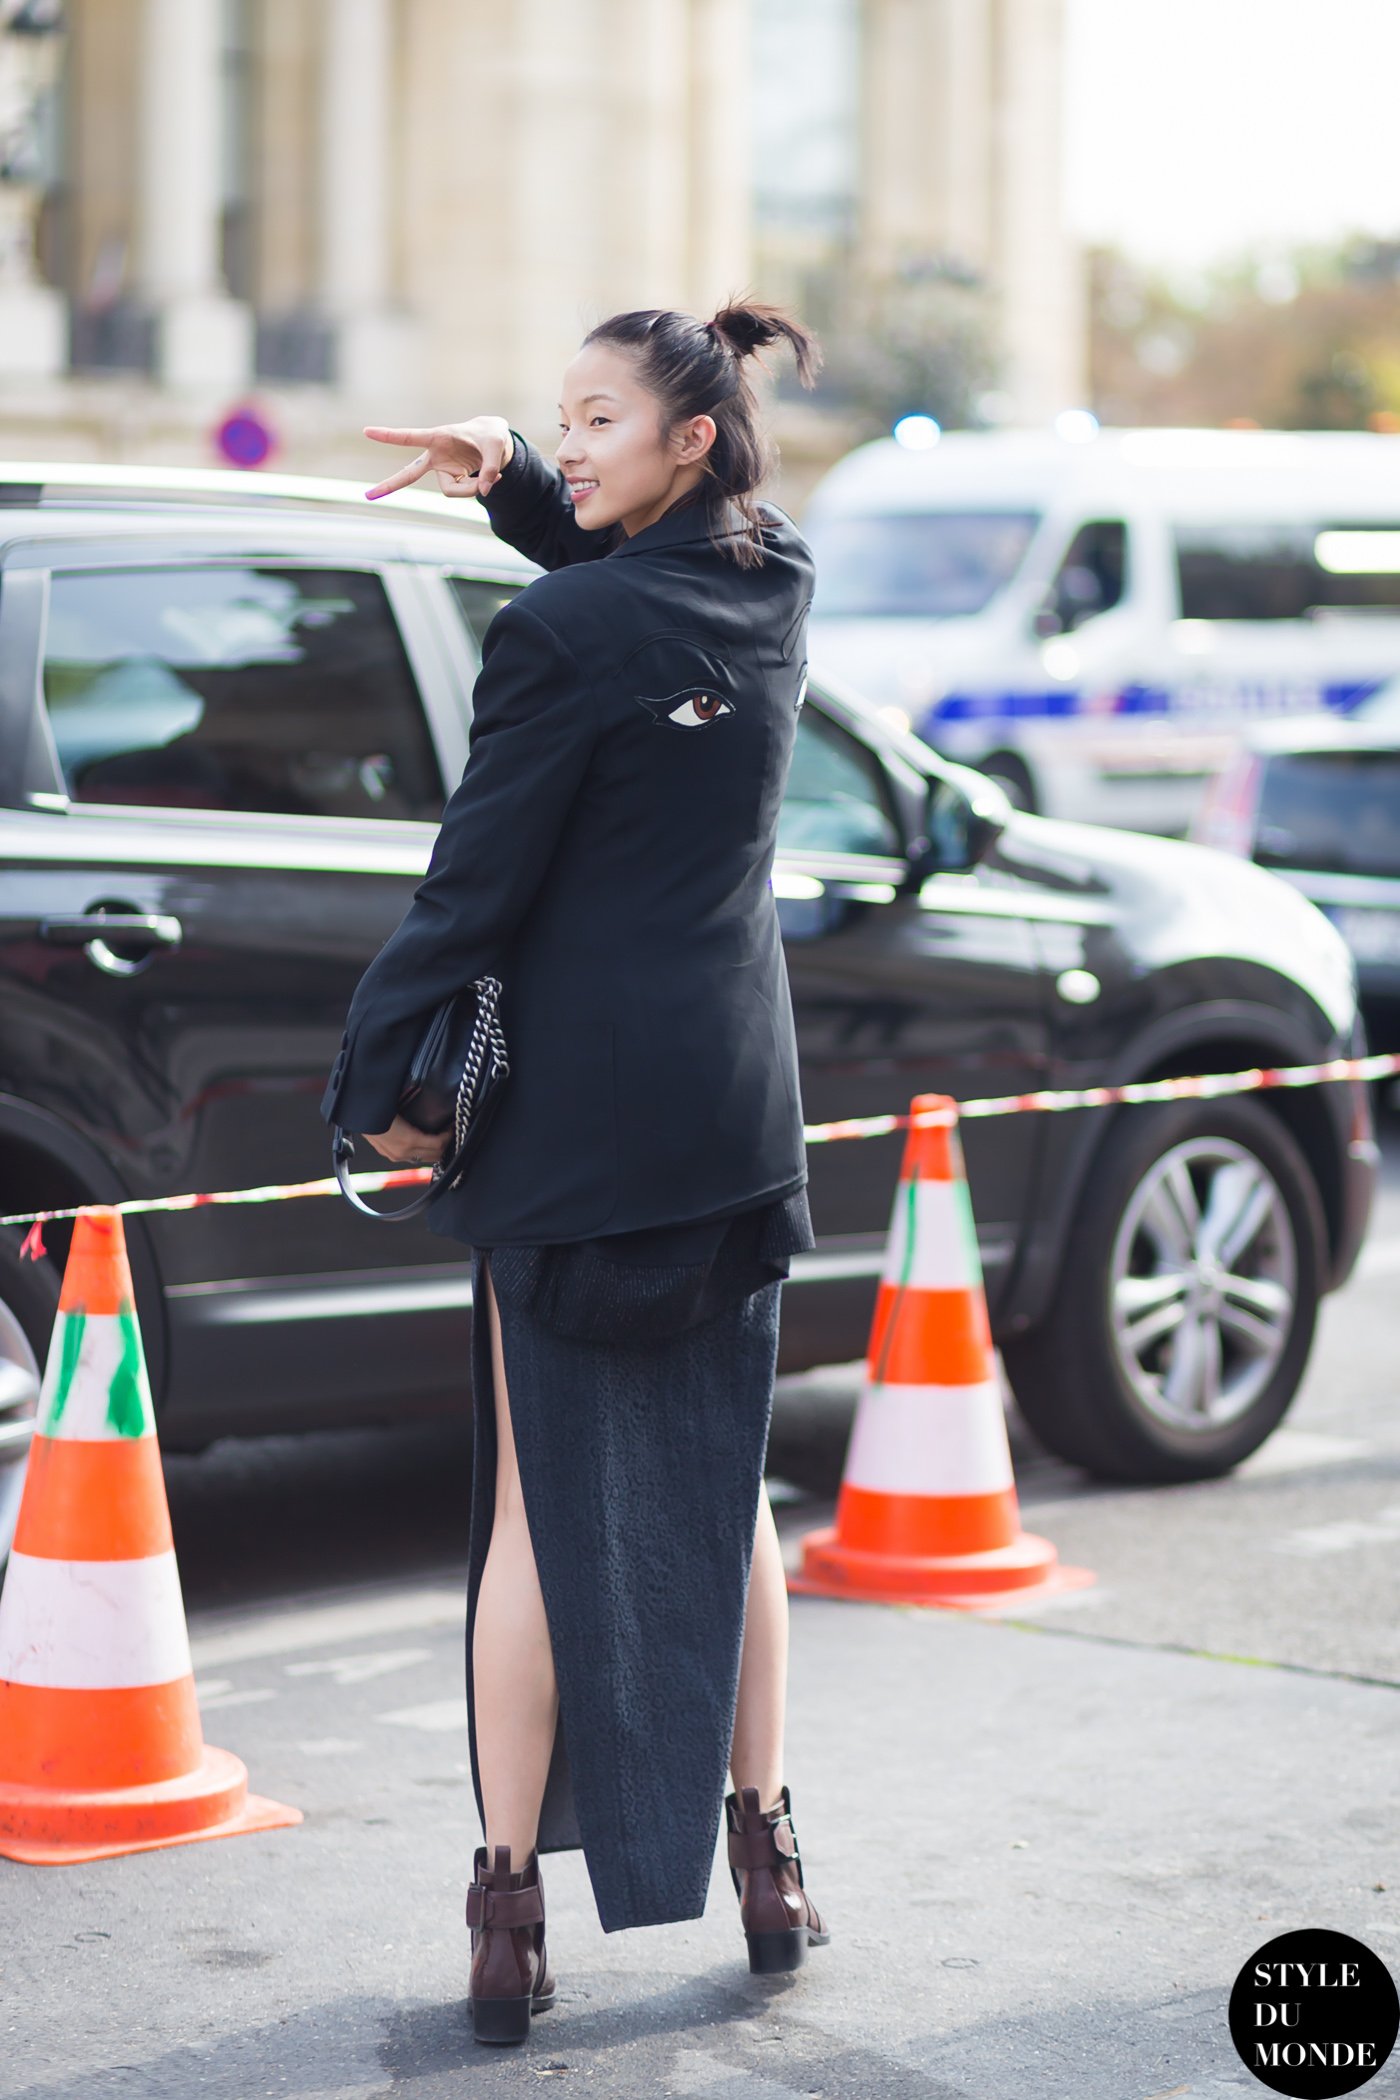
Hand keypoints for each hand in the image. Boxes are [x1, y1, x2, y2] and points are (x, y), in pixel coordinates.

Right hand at [361, 1115, 450, 1166]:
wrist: (358, 1115)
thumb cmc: (379, 1107)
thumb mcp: (402, 1107)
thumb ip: (419, 1111)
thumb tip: (434, 1107)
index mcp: (409, 1140)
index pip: (438, 1144)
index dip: (448, 1135)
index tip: (452, 1125)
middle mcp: (404, 1152)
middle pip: (434, 1155)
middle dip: (445, 1145)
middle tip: (448, 1132)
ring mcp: (397, 1156)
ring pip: (424, 1159)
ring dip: (434, 1151)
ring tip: (438, 1138)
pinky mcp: (390, 1156)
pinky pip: (412, 1158)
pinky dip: (422, 1152)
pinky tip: (423, 1143)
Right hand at [362, 417, 514, 501]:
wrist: (495, 442)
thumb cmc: (491, 436)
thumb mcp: (496, 445)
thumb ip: (490, 467)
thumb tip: (483, 493)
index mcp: (438, 437)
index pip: (410, 437)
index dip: (389, 435)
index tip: (367, 432)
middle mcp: (435, 456)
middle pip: (409, 474)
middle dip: (390, 485)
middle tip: (368, 496)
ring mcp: (442, 470)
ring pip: (452, 491)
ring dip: (472, 488)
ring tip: (493, 474)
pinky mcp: (452, 480)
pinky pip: (464, 492)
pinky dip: (480, 488)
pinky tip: (492, 478)